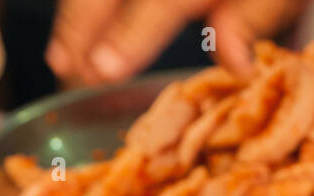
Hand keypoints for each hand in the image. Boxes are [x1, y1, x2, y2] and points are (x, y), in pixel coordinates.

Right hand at [46, 0, 305, 86]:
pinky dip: (76, 8)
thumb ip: (252, 21)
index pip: (160, 2)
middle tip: (68, 71)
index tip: (103, 70)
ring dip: (72, 18)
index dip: (130, 36)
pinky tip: (68, 38)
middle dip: (83, 26)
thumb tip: (234, 61)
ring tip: (61, 60)